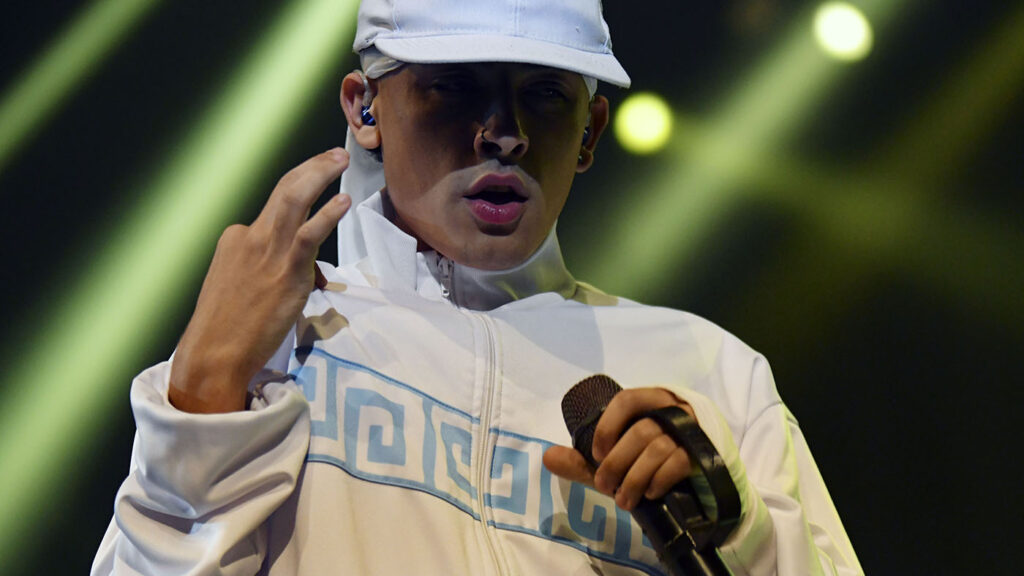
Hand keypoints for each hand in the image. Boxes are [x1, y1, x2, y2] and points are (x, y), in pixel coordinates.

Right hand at [169, 148, 351, 412]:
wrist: (214, 352)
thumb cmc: (228, 327)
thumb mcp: (241, 286)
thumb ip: (268, 270)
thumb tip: (306, 270)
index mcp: (236, 238)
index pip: (274, 213)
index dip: (301, 205)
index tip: (321, 197)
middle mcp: (250, 236)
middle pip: (284, 190)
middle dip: (311, 167)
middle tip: (335, 155)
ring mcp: (268, 250)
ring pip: (294, 199)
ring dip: (320, 174)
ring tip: (340, 159)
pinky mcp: (286, 270)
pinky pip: (310, 234)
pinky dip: (327, 213)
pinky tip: (343, 200)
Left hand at [543, 388, 695, 510]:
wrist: (694, 471)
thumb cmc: (645, 457)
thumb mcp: (613, 457)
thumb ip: (581, 459)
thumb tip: (547, 457)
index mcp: (647, 402)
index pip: (626, 402)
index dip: (608, 427)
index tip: (596, 454)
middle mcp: (671, 411)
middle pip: (640, 432)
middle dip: (617, 464)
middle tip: (604, 486)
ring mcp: (688, 432)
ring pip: (657, 449)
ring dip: (635, 479)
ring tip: (623, 501)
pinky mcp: (701, 453)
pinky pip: (678, 464)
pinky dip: (659, 481)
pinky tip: (649, 494)